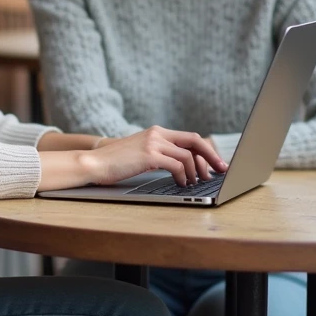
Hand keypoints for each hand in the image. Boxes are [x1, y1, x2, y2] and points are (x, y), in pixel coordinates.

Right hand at [83, 127, 226, 187]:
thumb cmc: (116, 162)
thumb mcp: (141, 153)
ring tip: (197, 182)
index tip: (217, 163)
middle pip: (195, 140)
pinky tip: (183, 184)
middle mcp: (157, 134)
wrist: (94, 162)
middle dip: (211, 156)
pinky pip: (177, 165)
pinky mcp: (149, 155)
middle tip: (221, 170)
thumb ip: (160, 154)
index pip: (191, 137)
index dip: (207, 150)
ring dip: (197, 171)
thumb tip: (184, 167)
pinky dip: (184, 176)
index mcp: (157, 132)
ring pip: (188, 155)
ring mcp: (153, 143)